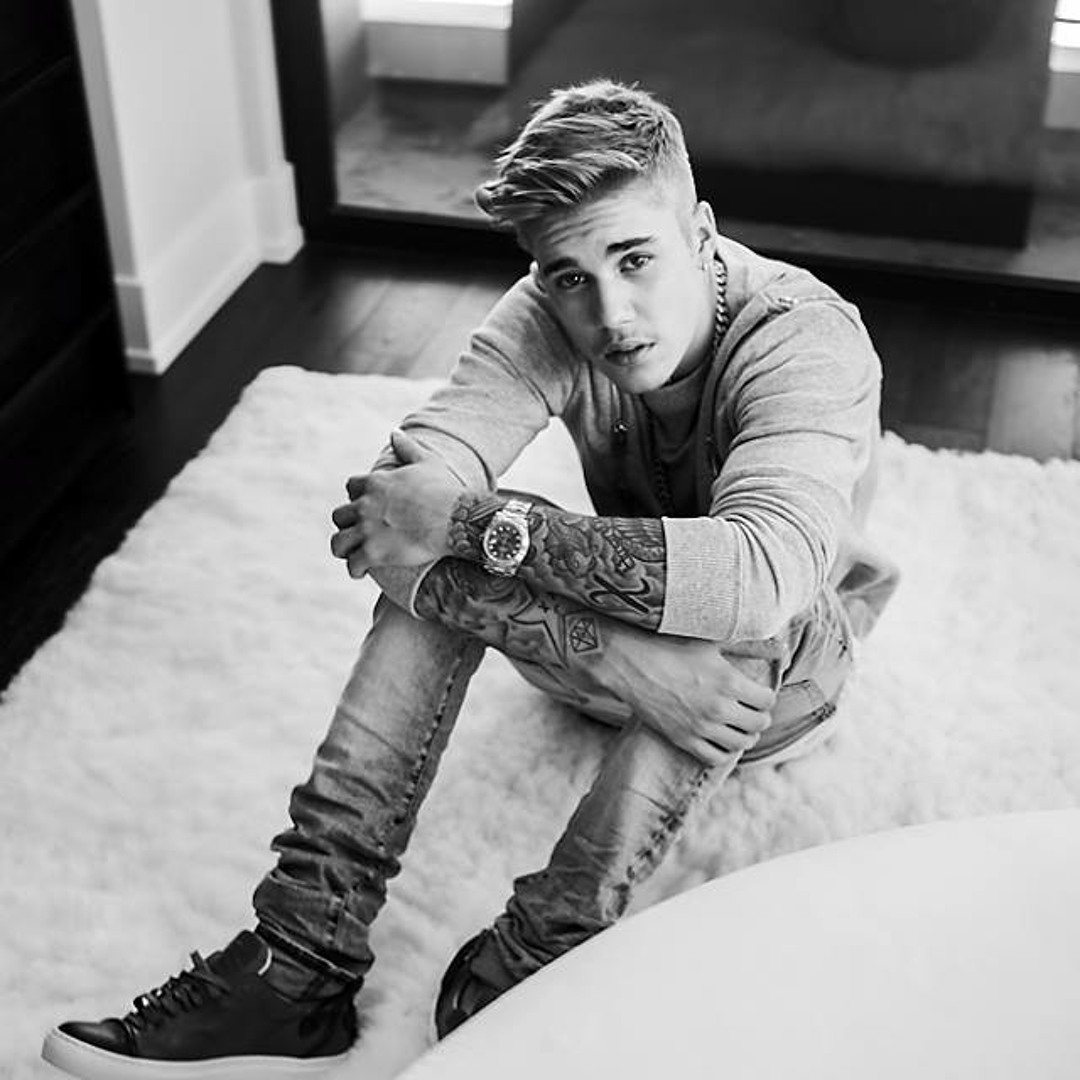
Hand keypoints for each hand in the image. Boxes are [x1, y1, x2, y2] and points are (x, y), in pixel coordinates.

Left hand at [330, 431, 462, 576]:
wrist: (457, 519)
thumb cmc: (445, 490)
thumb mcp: (426, 461)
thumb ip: (406, 447)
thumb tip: (394, 432)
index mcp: (375, 483)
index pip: (351, 488)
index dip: (358, 498)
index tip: (367, 507)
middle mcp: (366, 505)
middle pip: (339, 516)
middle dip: (347, 524)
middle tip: (357, 534)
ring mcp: (368, 530)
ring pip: (338, 543)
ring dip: (344, 549)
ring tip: (352, 556)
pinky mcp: (374, 553)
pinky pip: (352, 564)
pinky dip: (355, 569)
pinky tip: (361, 571)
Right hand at [603, 628, 775, 766]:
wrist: (629, 662)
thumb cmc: (669, 644)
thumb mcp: (712, 641)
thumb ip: (750, 645)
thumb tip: (781, 648)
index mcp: (729, 681)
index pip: (768, 701)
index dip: (766, 696)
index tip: (757, 692)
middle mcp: (718, 708)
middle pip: (759, 724)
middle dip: (758, 716)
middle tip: (750, 708)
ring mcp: (700, 726)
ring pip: (741, 744)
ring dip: (744, 734)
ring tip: (737, 723)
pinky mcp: (683, 739)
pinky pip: (715, 758)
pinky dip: (724, 751)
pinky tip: (720, 738)